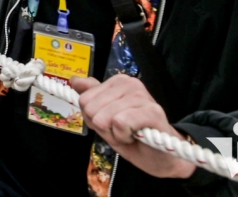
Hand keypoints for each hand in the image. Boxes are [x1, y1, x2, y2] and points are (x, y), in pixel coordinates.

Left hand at [73, 75, 194, 178]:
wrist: (162, 157)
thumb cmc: (133, 136)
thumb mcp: (104, 117)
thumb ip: (90, 98)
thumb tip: (74, 80)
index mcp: (118, 82)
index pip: (84, 100)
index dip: (93, 119)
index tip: (111, 123)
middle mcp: (130, 83)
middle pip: (92, 109)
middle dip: (103, 127)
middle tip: (121, 131)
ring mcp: (142, 96)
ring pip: (105, 117)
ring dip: (114, 133)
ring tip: (130, 133)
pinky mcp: (152, 112)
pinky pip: (120, 123)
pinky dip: (123, 136)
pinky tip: (136, 136)